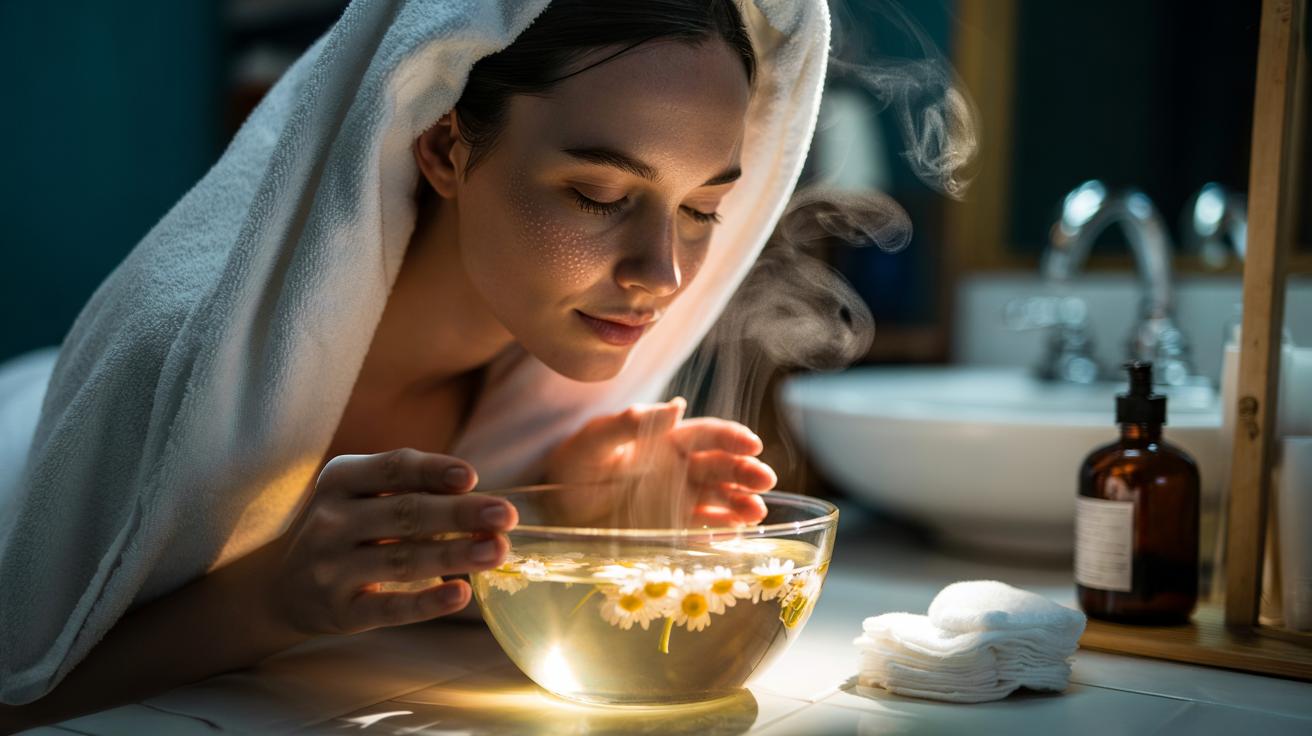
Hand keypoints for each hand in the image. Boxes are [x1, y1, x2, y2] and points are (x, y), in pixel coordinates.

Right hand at [265, 449, 517, 635]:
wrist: (281, 586)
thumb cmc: (344, 527)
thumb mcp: (360, 493)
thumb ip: (409, 487)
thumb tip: (474, 492)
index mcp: (340, 480)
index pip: (393, 468)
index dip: (433, 471)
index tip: (472, 477)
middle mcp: (332, 521)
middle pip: (406, 513)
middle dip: (460, 513)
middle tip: (506, 516)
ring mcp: (333, 568)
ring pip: (403, 559)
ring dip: (455, 554)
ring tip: (498, 550)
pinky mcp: (341, 611)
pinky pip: (390, 607)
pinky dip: (426, 602)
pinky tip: (460, 594)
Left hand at [543, 397, 776, 526]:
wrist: (553, 502)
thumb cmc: (575, 461)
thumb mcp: (596, 439)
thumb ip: (631, 424)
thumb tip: (676, 407)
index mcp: (667, 440)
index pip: (708, 435)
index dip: (733, 438)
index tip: (753, 444)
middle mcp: (680, 468)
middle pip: (722, 468)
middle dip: (746, 472)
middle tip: (764, 481)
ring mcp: (678, 499)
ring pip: (719, 499)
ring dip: (740, 504)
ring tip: (756, 513)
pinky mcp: (670, 528)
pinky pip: (700, 529)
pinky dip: (719, 532)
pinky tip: (734, 535)